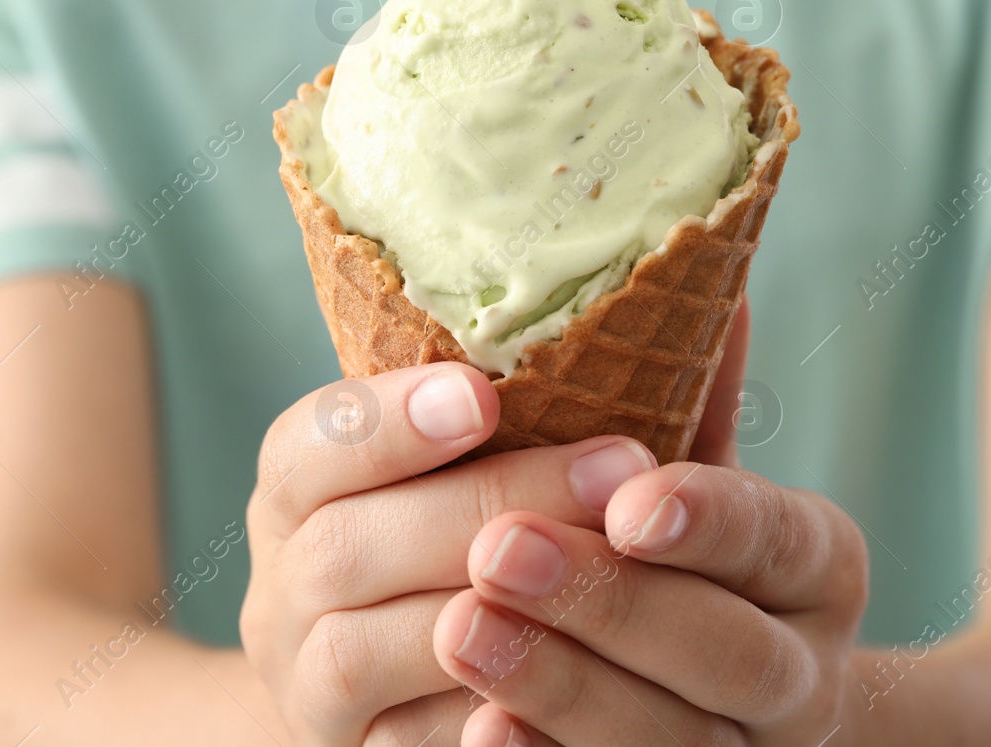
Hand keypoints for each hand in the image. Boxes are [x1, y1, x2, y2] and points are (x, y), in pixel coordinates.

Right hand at [238, 362, 669, 744]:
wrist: (388, 696)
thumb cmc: (469, 543)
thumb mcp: (500, 465)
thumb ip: (580, 396)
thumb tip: (709, 287)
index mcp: (300, 492)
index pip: (305, 443)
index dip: (387, 420)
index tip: (484, 395)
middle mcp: (281, 587)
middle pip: (345, 545)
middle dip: (485, 504)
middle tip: (622, 464)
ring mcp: (305, 685)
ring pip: (360, 654)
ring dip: (491, 613)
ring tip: (613, 568)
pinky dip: (487, 718)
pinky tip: (577, 679)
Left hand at [430, 305, 869, 745]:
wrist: (713, 705)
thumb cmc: (683, 558)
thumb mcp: (697, 473)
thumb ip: (692, 396)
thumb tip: (700, 264)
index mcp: (819, 568)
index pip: (780, 541)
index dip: (711, 523)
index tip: (628, 498)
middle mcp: (803, 675)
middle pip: (729, 654)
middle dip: (611, 604)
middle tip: (497, 551)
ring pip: (672, 743)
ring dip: (562, 687)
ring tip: (459, 629)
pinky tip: (478, 730)